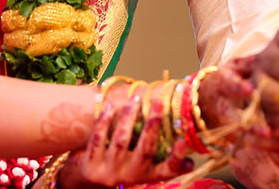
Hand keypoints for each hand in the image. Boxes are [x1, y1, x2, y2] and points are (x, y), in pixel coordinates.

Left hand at [59, 94, 191, 187]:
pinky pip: (99, 139)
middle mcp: (129, 177)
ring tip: (136, 98)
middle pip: (144, 151)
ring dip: (129, 117)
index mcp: (146, 176)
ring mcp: (108, 172)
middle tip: (159, 103)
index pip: (166, 171)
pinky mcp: (90, 165)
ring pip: (121, 141)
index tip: (183, 142)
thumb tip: (192, 160)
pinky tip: (110, 105)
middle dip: (152, 126)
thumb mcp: (144, 171)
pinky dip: (104, 121)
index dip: (176, 158)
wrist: (87, 183)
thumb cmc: (123, 169)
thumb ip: (165, 164)